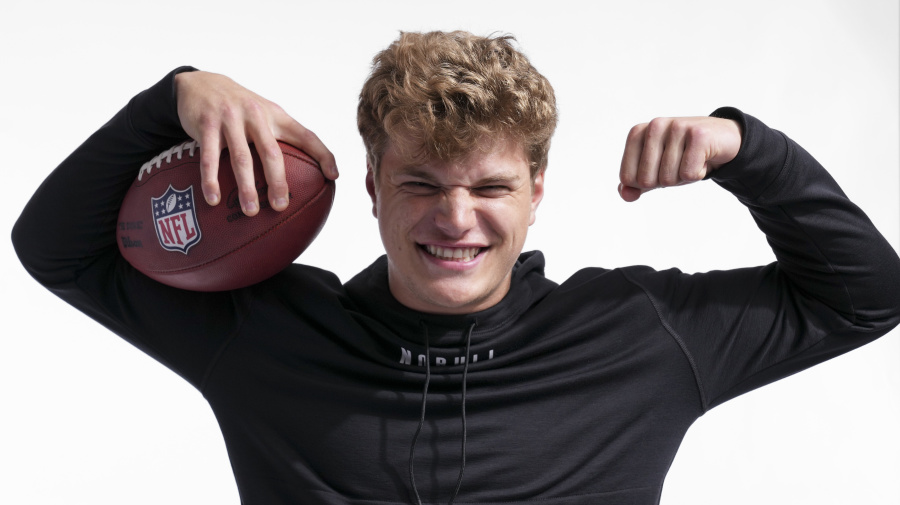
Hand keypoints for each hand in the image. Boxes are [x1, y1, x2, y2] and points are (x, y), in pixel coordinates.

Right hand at [175, 71, 338, 215]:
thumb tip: (305, 172)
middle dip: (277, 181)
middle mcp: (256, 115)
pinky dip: (211, 180)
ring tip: (251, 211)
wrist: (199, 83)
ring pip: (241, 158)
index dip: (322, 154)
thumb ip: (281, 137)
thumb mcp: (264, 114)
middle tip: (281, 206)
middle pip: (271, 153)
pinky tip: (213, 199)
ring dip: (246, 187)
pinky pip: (210, 157)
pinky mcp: (207, 124)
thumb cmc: (239, 107)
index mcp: (276, 115)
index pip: (306, 135)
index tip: (333, 176)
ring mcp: (230, 119)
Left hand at [618, 116, 740, 201]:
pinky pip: (689, 174)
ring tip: (693, 160)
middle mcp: (654, 126)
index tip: (661, 167)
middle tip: (680, 164)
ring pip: (669, 179)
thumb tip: (625, 195)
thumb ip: (635, 184)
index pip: (627, 178)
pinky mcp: (698, 135)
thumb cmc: (683, 156)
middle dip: (665, 181)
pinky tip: (704, 158)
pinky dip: (699, 174)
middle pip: (646, 181)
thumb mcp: (655, 171)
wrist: (722, 140)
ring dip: (683, 178)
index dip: (647, 183)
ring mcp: (676, 127)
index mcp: (637, 133)